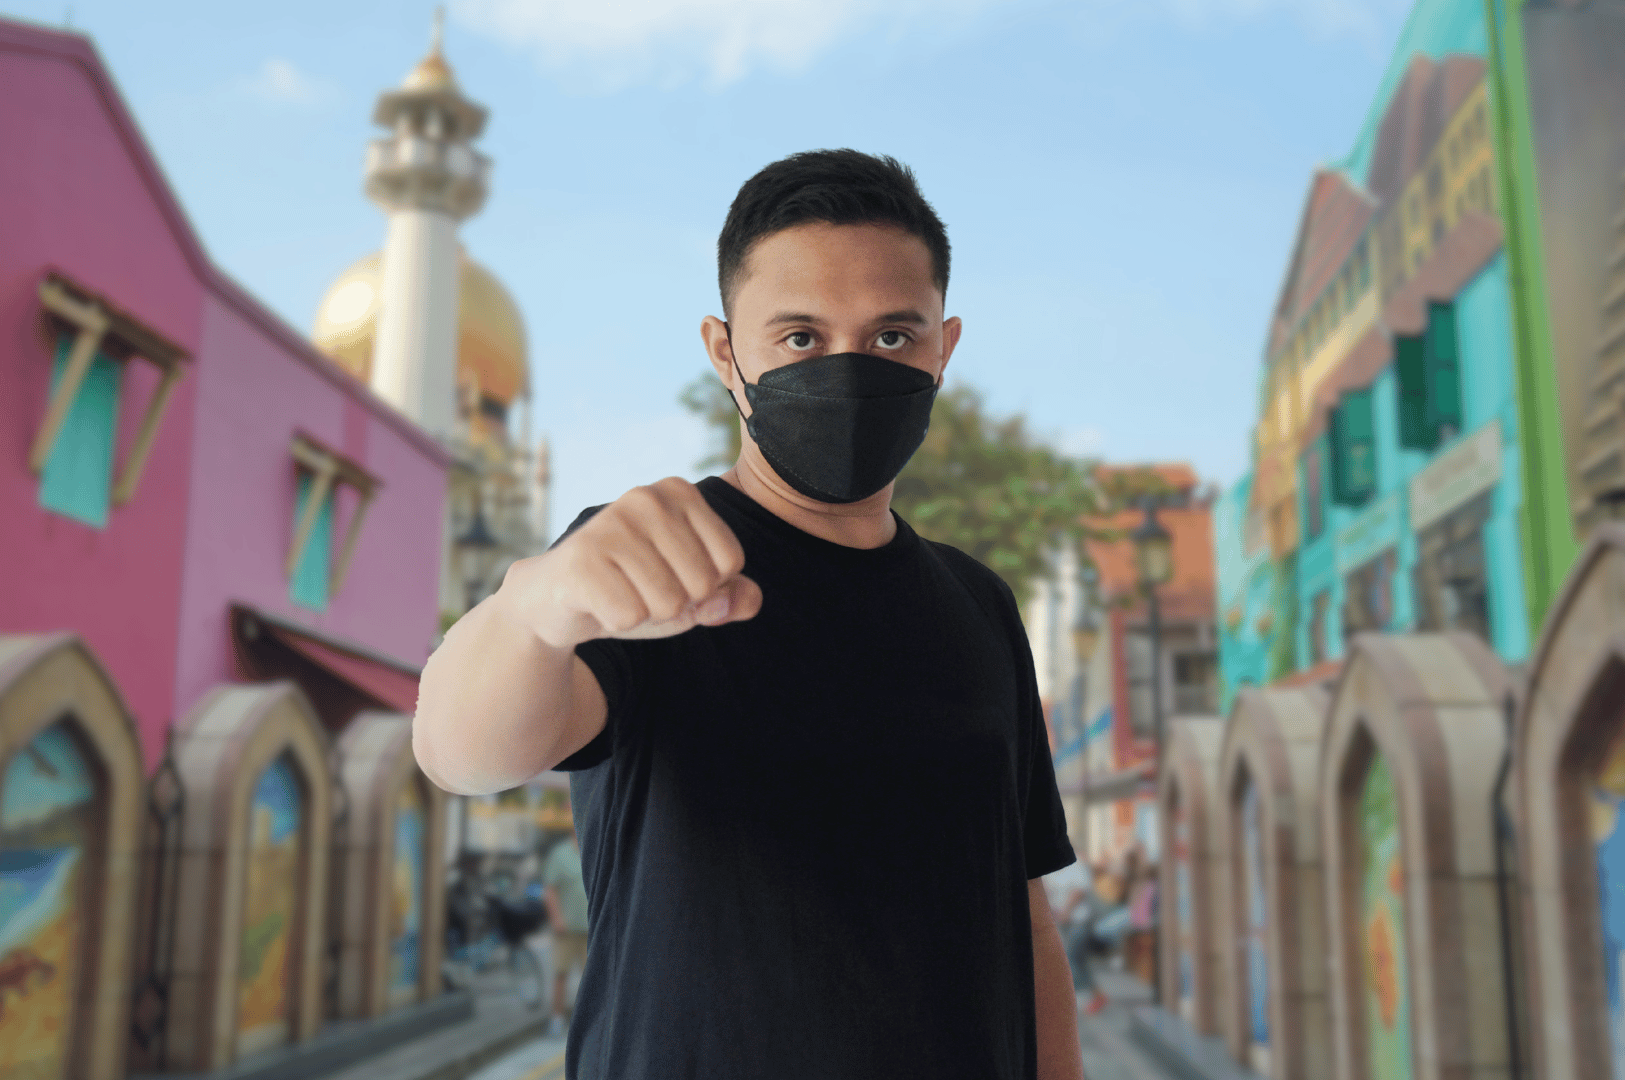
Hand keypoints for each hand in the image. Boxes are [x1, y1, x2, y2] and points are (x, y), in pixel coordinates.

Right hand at [507, 477, 762, 648]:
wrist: (554, 599)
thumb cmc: (633, 589)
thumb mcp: (691, 594)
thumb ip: (732, 597)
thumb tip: (741, 599)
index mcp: (679, 492)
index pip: (731, 561)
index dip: (706, 587)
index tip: (670, 575)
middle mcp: (646, 497)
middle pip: (703, 584)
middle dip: (677, 604)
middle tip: (640, 588)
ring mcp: (610, 524)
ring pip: (668, 603)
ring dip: (646, 614)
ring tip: (619, 593)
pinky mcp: (581, 559)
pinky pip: (630, 616)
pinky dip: (617, 622)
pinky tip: (596, 602)